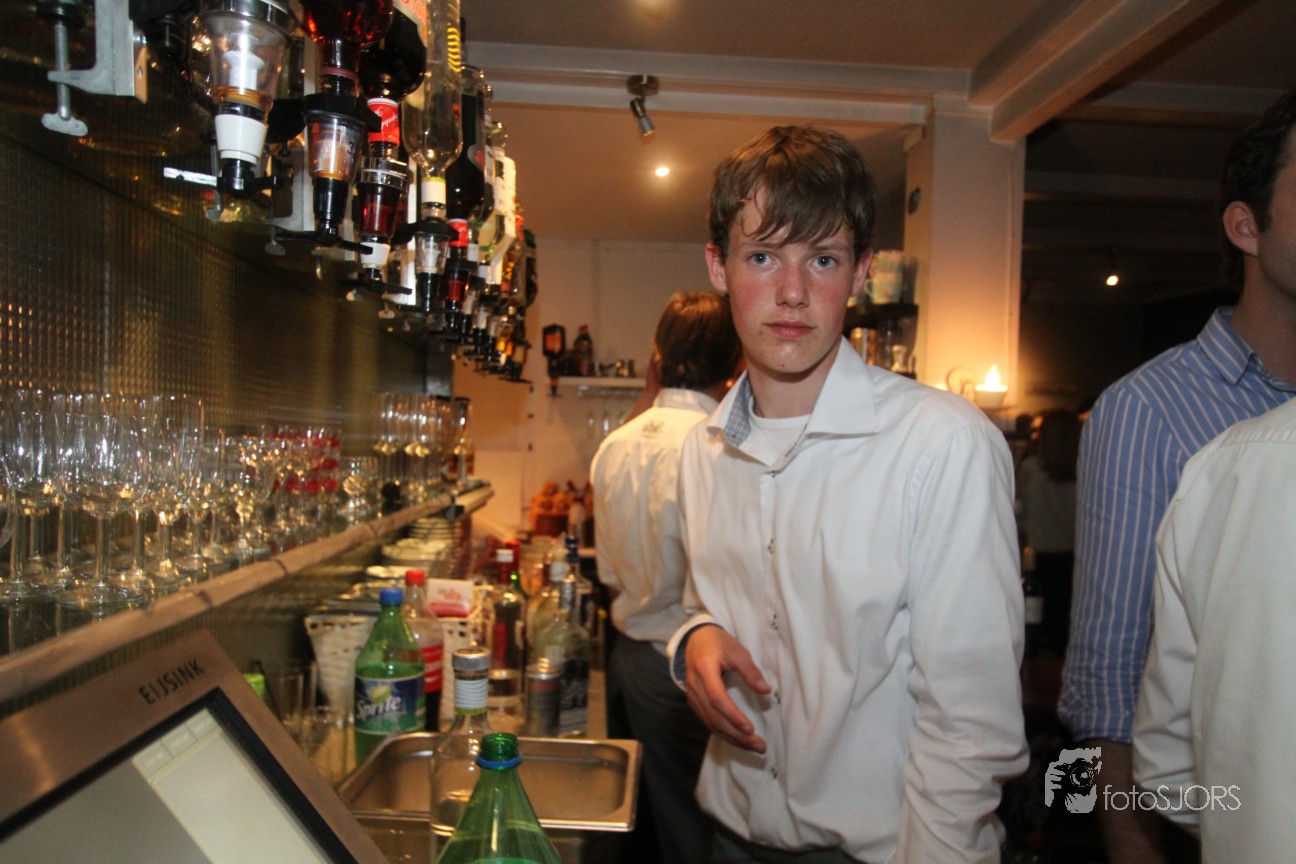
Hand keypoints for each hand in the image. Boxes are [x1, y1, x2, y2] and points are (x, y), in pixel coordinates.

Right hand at [683, 624, 771, 752]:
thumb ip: (750, 671)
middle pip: (713, 717)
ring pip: (709, 723)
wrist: (696, 638)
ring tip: (752, 747)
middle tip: (759, 746)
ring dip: (731, 738)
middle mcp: (694, 685)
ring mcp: (692, 695)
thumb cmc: (719, 643)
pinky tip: (738, 739)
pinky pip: (707, 721)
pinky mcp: (694, 701)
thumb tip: (766, 691)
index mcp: (704, 668)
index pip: (717, 699)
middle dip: (736, 735)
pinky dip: (723, 733)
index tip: (751, 729)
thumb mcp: (737, 651)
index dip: (733, 716)